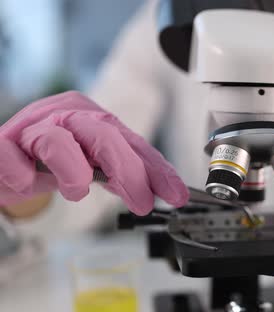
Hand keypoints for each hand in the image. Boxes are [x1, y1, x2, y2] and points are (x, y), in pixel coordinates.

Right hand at [0, 91, 188, 215]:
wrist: (1, 160)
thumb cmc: (47, 161)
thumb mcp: (90, 165)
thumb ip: (120, 175)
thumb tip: (156, 191)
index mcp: (91, 120)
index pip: (132, 142)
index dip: (157, 169)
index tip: (177, 195)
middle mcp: (64, 116)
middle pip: (103, 135)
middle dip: (129, 171)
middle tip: (143, 202)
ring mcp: (30, 128)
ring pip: (58, 140)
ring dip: (73, 172)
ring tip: (77, 191)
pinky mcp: (0, 145)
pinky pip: (10, 156)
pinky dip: (21, 174)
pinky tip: (25, 183)